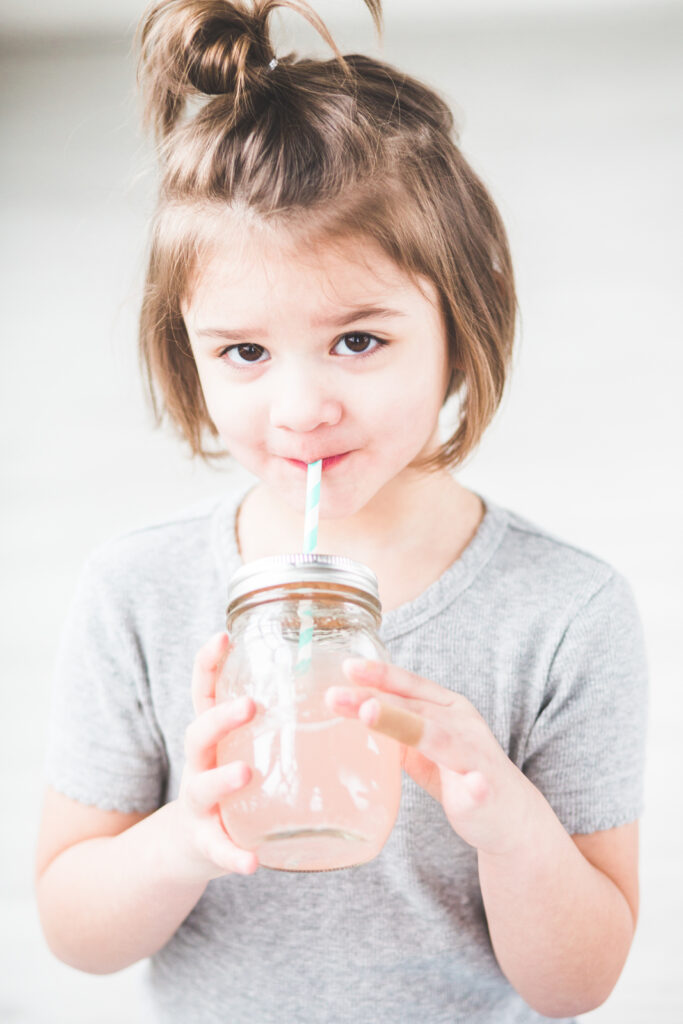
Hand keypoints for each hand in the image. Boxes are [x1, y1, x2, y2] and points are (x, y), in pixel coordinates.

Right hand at [173, 632, 259, 881]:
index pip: (205, 692)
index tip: (223, 635)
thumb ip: (277, 721)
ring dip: (223, 779)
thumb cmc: (233, 783)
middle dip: (222, 717)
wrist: (191, 845)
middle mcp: (200, 763)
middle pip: (199, 732)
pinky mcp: (205, 841)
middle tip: (251, 705)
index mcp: (214, 736)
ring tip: (245, 774)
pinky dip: (232, 855)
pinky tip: (250, 863)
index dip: (208, 663)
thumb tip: (341, 685)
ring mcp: (198, 803)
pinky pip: (217, 848)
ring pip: (202, 786)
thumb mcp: (244, 747)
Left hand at [325, 659, 535, 855]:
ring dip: (406, 724)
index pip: (410, 686)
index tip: (346, 667)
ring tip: (370, 714)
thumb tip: (356, 713)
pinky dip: (475, 786)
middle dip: (374, 700)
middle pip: (414, 708)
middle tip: (335, 696)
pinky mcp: (488, 792)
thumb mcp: (425, 746)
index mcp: (448, 709)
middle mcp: (463, 725)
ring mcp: (476, 757)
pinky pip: (481, 788)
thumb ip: (398, 730)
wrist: (514, 816)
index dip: (380, 674)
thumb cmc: (462, 774)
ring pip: (439, 738)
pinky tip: (472, 785)